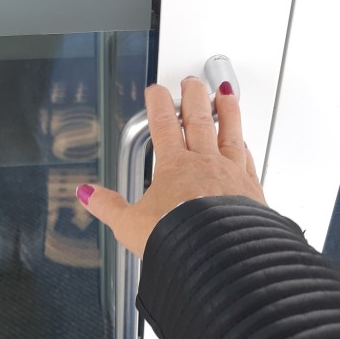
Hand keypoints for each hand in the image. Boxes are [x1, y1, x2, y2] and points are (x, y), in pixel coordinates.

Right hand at [75, 77, 266, 257]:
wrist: (216, 255)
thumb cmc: (178, 240)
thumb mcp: (130, 225)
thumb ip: (108, 206)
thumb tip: (88, 194)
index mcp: (174, 166)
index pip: (163, 124)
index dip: (158, 103)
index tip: (157, 91)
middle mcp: (205, 164)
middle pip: (199, 119)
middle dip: (193, 97)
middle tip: (191, 83)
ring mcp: (231, 174)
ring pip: (230, 132)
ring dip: (227, 111)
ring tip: (225, 96)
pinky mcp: (251, 191)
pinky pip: (248, 159)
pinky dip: (245, 147)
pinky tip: (245, 144)